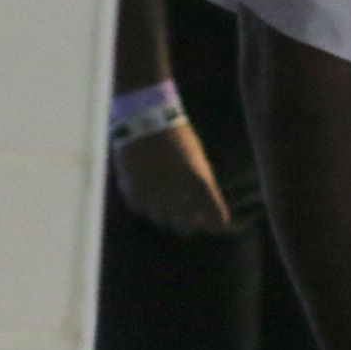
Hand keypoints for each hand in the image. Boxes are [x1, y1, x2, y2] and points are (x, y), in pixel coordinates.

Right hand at [113, 120, 231, 234]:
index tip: (217, 223)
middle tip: (186, 211)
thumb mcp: (198, 162)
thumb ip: (205, 189)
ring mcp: (154, 196)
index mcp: (200, 184)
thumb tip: (212, 216)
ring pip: (161, 221)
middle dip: (188, 221)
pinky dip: (146, 204)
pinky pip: (142, 210)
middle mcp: (177, 195)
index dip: (217, 223)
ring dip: (166, 214)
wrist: (145, 121)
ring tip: (165, 195)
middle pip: (185, 227)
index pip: (217, 220)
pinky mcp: (133, 194)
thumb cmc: (178, 140)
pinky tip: (148, 188)